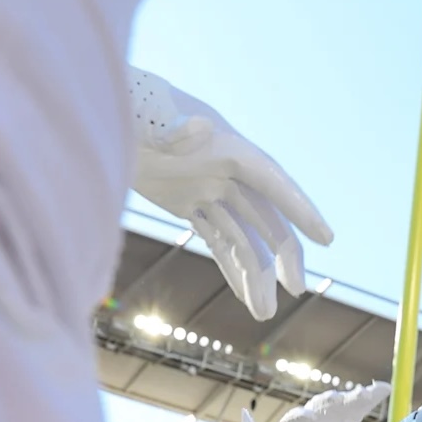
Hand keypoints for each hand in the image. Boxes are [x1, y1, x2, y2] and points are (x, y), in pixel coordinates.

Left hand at [128, 67, 334, 319]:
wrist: (94, 112)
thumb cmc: (122, 107)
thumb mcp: (142, 116)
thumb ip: (166, 124)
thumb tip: (196, 127)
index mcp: (225, 147)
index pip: (271, 181)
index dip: (300, 209)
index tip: (327, 239)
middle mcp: (225, 170)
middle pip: (266, 218)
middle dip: (283, 256)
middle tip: (296, 290)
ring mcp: (207, 187)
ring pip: (244, 237)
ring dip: (256, 275)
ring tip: (263, 313)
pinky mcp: (187, 202)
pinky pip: (218, 239)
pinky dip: (232, 267)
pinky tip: (246, 297)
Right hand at [241, 381, 390, 421]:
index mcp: (341, 421)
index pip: (359, 406)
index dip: (371, 397)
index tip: (385, 389)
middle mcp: (325, 416)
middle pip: (340, 403)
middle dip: (353, 398)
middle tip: (366, 394)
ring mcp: (305, 420)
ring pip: (318, 407)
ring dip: (329, 403)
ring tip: (340, 400)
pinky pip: (294, 419)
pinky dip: (302, 417)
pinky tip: (309, 416)